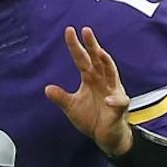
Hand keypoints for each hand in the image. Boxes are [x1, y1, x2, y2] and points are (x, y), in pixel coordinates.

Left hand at [44, 26, 132, 155]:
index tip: (69, 31)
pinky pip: (119, 102)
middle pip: (98, 60)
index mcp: (90, 79)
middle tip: (86, 30)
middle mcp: (103, 81)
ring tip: (100, 53)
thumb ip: (61, 97)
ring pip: (112, 74)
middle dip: (93, 46)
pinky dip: (114, 100)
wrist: (106, 136)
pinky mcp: (120, 108)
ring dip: (107, 63)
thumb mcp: (72, 106)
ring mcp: (113, 92)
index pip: (82, 59)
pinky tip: (108, 99)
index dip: (76, 46)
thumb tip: (47, 88)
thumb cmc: (92, 118)